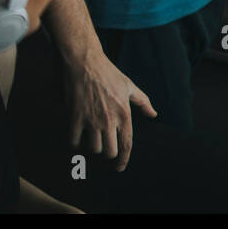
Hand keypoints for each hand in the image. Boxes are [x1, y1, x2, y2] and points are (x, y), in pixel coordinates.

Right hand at [65, 47, 155, 170]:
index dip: (123, 160)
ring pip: (93, 148)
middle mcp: (109, 119)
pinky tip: (76, 138)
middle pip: (109, 152)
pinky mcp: (75, 116)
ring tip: (89, 140)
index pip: (126, 145)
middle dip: (107, 154)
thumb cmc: (108, 72)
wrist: (84, 61)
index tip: (119, 168)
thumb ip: (143, 102)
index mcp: (124, 113)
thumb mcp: (129, 85)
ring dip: (91, 147)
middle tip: (103, 150)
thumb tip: (153, 114)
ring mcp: (91, 119)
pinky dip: (74, 144)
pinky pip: (74, 141)